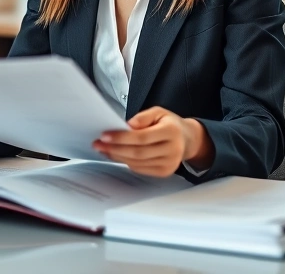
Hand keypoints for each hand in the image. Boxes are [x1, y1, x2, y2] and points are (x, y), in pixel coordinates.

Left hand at [92, 107, 212, 176]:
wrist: (187, 139)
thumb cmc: (169, 124)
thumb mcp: (159, 112)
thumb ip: (143, 117)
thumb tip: (127, 126)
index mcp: (171, 131)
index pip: (142, 137)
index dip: (121, 138)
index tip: (104, 135)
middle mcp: (173, 149)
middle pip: (138, 152)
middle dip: (114, 148)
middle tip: (98, 144)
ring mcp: (169, 164)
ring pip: (137, 162)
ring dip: (117, 156)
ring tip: (103, 149)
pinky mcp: (165, 172)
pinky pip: (140, 169)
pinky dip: (126, 162)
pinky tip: (116, 155)